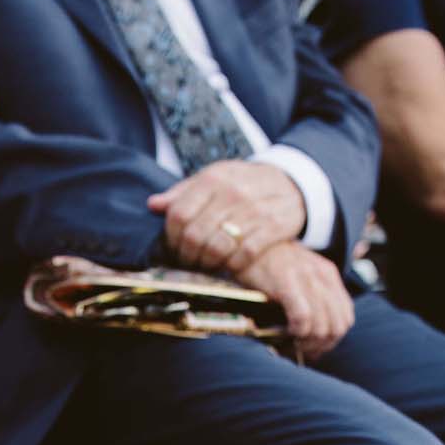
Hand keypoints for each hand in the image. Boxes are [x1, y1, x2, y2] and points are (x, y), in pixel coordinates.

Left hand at [148, 161, 305, 274]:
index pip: (178, 215)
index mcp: (213, 178)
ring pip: (217, 248)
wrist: (292, 183)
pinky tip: (230, 265)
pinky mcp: (273, 227)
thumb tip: (153, 205)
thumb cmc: (243, 185)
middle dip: (188, 256)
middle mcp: (233, 192)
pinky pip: (244, 256)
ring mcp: (254, 210)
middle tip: (190, 263)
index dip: (171, 238)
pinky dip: (233, 266)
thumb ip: (183, 193)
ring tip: (208, 265)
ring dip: (208, 264)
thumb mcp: (214, 179)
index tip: (175, 248)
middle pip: (194, 236)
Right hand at [238, 241, 353, 360]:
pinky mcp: (287, 284)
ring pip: (322, 326)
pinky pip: (303, 317)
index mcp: (328, 276)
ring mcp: (306, 280)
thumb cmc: (268, 265)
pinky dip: (298, 332)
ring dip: (309, 343)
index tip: (314, 348)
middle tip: (303, 350)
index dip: (333, 340)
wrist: (246, 242)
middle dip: (322, 345)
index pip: (345, 317)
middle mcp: (322, 277)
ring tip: (293, 345)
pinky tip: (287, 333)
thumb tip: (310, 330)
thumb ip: (310, 296)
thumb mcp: (299, 275)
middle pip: (337, 326)